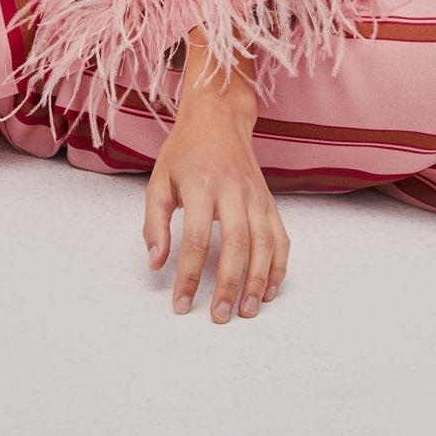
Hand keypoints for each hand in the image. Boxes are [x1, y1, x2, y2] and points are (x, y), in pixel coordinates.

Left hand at [142, 96, 290, 322]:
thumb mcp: (159, 181)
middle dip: (228, 285)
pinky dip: (278, 266)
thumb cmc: (185, 153)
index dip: (189, 276)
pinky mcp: (269, 201)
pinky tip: (268, 290)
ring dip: (257, 281)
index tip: (181, 304)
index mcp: (201, 184)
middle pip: (236, 244)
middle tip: (219, 316)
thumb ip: (155, 223)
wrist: (218, 118)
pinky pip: (280, 237)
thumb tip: (157, 263)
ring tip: (246, 311)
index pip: (196, 238)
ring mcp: (256, 195)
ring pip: (264, 243)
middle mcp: (233, 190)